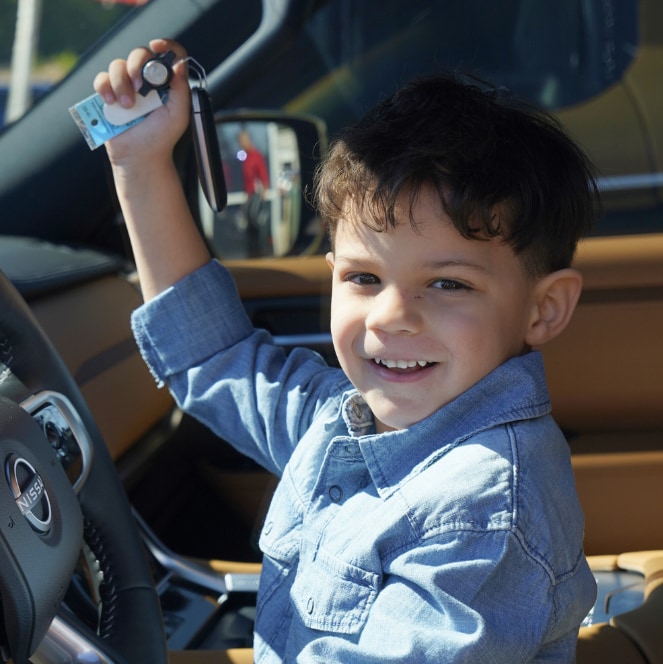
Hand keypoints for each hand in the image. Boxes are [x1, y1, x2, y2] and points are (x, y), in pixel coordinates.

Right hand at [93, 38, 190, 165]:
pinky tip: (111, 102)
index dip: (165, 46)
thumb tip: (179, 64)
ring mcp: (127, 86)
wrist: (140, 156)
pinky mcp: (109, 94)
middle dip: (137, 66)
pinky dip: (104, 86)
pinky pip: (101, 78)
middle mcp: (147, 81)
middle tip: (139, 89)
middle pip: (139, 54)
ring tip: (127, 106)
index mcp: (166, 83)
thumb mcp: (178, 115)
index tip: (157, 47)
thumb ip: (181, 90)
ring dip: (120, 82)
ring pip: (118, 65)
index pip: (169, 55)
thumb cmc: (161, 138)